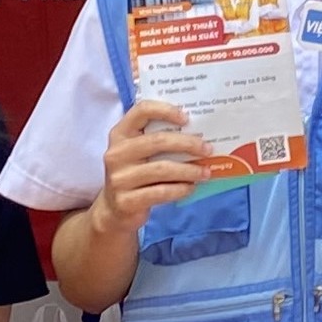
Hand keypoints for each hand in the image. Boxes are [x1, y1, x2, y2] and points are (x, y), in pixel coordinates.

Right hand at [89, 102, 208, 236]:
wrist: (114, 210)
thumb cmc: (134, 174)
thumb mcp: (138, 153)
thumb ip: (158, 140)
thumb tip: (198, 136)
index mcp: (120, 134)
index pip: (141, 111)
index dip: (166, 110)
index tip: (187, 118)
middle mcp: (116, 153)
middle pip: (157, 141)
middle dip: (187, 144)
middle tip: (207, 150)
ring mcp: (119, 178)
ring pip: (162, 169)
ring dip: (189, 170)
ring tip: (205, 172)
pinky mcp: (126, 201)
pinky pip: (161, 192)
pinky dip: (180, 189)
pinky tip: (191, 188)